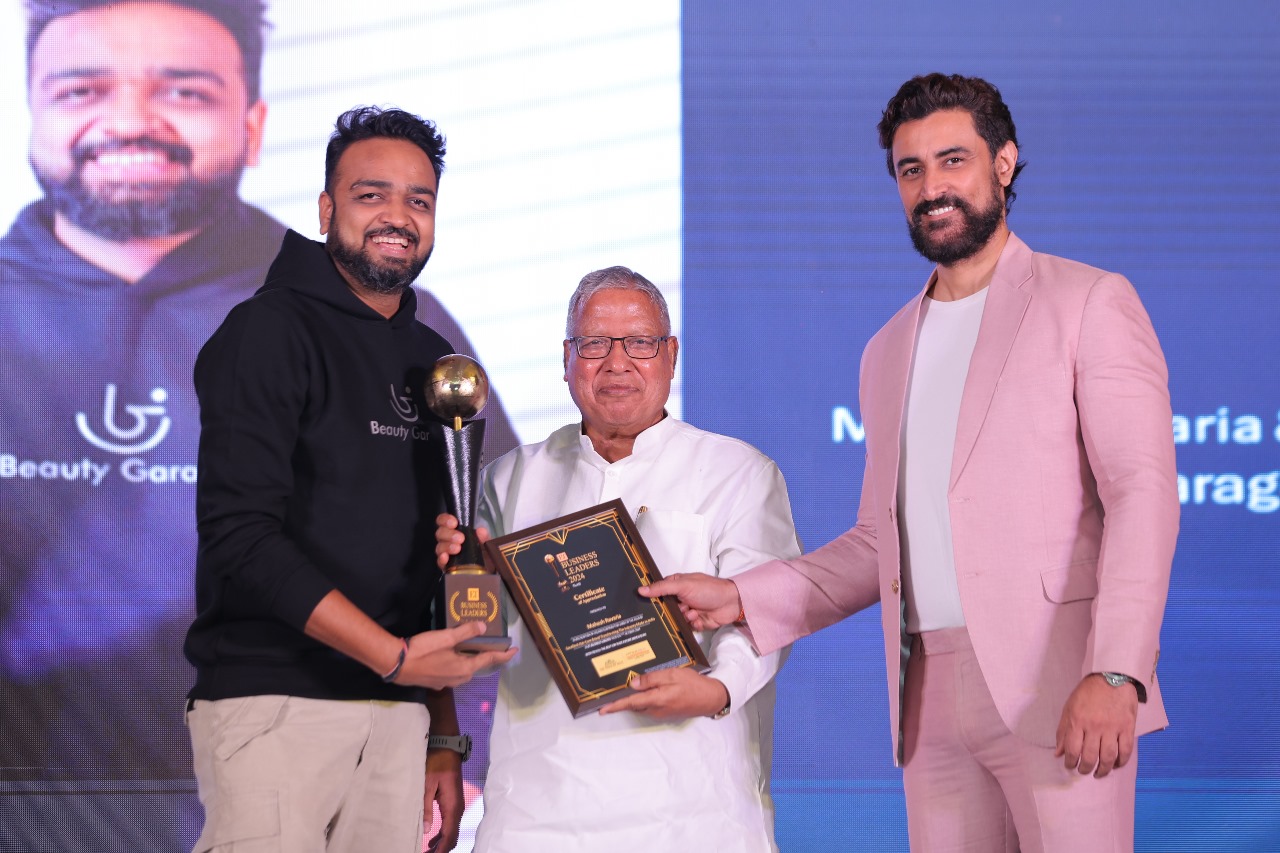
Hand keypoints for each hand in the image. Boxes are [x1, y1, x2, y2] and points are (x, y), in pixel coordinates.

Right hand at [395, 622, 515, 689]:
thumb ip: (466, 631)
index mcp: (465, 668)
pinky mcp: (435, 682)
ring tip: (472, 647)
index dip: (503, 655)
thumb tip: (483, 627)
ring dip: (471, 659)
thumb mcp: (446, 637)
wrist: (396, 665)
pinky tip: (452, 654)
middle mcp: (459, 679)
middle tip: (491, 643)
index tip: (514, 650)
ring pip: (465, 670)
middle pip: (478, 666)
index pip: (490, 660)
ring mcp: (446, 682)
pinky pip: (453, 672)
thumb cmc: (423, 650)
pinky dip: (458, 663)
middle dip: (486, 655)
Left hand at [423, 748, 463, 852]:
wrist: (447, 749)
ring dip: (442, 844)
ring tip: (428, 852)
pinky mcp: (453, 804)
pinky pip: (450, 824)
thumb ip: (426, 808)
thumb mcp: (427, 785)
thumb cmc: (436, 763)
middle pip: (453, 837)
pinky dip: (443, 835)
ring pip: (452, 832)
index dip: (441, 850)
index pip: (449, 835)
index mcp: (452, 806)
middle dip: (442, 849)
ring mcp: (457, 807)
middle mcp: (458, 809)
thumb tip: (426, 830)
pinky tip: (433, 841)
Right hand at [435, 513, 490, 568]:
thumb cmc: (485, 554)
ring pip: (439, 547)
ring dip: (447, 546)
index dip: (445, 519)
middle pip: (440, 533)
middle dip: (449, 534)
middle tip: (460, 538)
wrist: (488, 571)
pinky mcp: (446, 567)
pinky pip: (440, 562)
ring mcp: (446, 554)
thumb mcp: (487, 544)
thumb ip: (484, 537)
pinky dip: (441, 559)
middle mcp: (448, 541)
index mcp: (456, 531)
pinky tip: (445, 557)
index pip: (443, 521)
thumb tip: (480, 531)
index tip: (454, 523)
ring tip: (457, 548)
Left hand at [598, 668, 729, 718]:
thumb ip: (652, 679)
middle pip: (633, 705)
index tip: (602, 709)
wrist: (710, 698)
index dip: (615, 706)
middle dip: (620, 701)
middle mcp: (656, 709)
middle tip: (608, 694)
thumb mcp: (672, 675)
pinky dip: (641, 700)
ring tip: (621, 690)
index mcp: (656, 699)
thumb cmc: (693, 684)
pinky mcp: (665, 711)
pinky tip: (640, 690)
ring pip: (640, 705)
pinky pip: (648, 705)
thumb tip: (633, 684)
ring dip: (631, 700)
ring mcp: (660, 712)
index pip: (631, 703)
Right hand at [639, 574, 740, 630]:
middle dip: (672, 612)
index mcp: (676, 586)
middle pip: (666, 610)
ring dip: (685, 617)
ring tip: (694, 612)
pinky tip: (700, 618)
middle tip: (679, 609)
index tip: (646, 605)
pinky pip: (687, 628)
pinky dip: (693, 624)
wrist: (731, 602)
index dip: (653, 599)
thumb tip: (641, 590)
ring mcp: (688, 611)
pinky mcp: (696, 623)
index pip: (658, 593)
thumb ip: (662, 588)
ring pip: (676, 620)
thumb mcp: (683, 585)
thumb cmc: (709, 588)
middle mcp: (681, 599)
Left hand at [1054, 673, 1138, 776]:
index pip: (1072, 749)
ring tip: (1099, 773)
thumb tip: (1058, 753)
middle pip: (1089, 756)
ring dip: (1103, 770)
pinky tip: (1116, 765)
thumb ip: (1063, 731)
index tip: (1070, 765)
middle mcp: (1094, 727)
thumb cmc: (1088, 692)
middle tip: (1084, 771)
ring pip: (1108, 757)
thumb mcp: (1069, 708)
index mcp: (1077, 721)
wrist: (1112, 676)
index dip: (1070, 762)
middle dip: (1085, 768)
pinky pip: (1125, 750)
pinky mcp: (1127, 727)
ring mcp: (1112, 728)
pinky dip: (1121, 762)